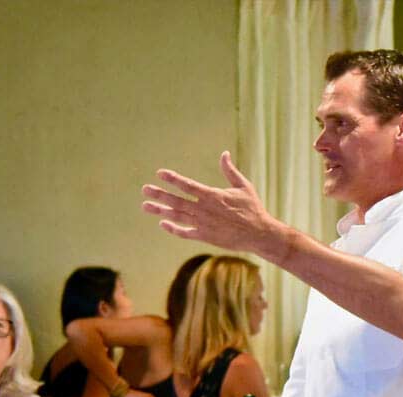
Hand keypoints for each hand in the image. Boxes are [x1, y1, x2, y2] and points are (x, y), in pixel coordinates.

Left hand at [141, 152, 287, 260]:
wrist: (258, 234)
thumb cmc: (252, 208)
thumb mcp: (243, 186)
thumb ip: (230, 170)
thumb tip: (224, 153)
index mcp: (212, 195)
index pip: (187, 185)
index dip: (173, 179)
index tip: (159, 173)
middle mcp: (204, 209)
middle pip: (176, 200)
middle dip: (159, 194)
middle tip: (144, 190)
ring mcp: (202, 224)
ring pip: (177, 216)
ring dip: (160, 211)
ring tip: (145, 206)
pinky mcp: (204, 237)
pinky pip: (185, 233)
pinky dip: (173, 229)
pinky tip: (162, 224)